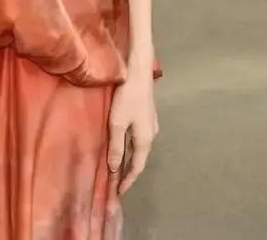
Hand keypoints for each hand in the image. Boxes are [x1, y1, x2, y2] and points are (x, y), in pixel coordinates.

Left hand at [107, 68, 159, 194]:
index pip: (136, 168)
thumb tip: (114, 169)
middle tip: (116, 185)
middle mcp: (151, 136)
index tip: (118, 194)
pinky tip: (122, 146)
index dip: (127, 182)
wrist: (138, 72)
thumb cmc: (127, 98)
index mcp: (145, 140)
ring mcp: (150, 125)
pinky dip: (130, 148)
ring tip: (117, 169)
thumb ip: (116, 146)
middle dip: (128, 174)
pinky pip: (138, 139)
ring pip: (139, 149)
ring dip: (129, 160)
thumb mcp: (117, 123)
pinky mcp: (147, 116)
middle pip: (139, 160)